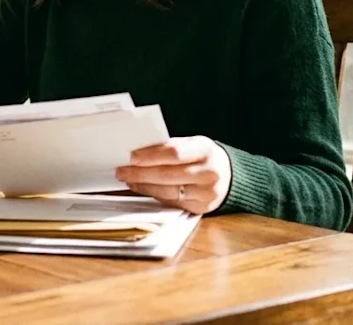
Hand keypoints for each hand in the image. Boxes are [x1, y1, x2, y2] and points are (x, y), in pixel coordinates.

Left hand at [114, 136, 231, 213]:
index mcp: (205, 151)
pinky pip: (171, 202)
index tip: (132, 156)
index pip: (174, 152)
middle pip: (168, 173)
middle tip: (122, 170)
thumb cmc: (205, 158)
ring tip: (128, 179)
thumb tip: (139, 152)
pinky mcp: (200, 208)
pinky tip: (142, 189)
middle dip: (141, 173)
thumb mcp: (195, 145)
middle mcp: (208, 173)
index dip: (151, 155)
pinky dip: (153, 195)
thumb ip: (172, 147)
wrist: (231, 177)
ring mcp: (206, 193)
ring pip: (167, 190)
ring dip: (143, 185)